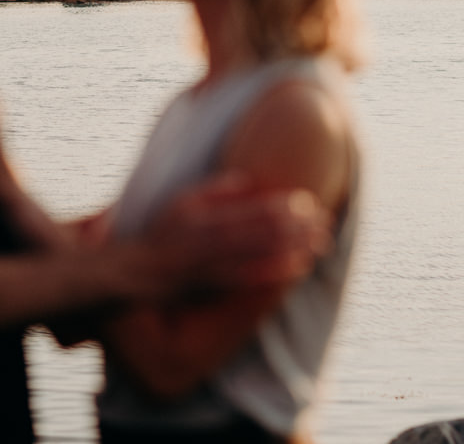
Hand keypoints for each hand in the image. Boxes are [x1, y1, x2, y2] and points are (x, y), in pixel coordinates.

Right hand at [147, 171, 332, 293]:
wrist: (138, 271)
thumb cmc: (162, 234)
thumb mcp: (181, 202)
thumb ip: (213, 190)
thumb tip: (246, 179)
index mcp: (202, 215)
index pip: (249, 208)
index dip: (280, 205)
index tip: (307, 201)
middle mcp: (208, 239)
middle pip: (260, 230)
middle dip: (295, 227)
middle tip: (325, 222)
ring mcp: (211, 264)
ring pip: (259, 253)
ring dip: (291, 248)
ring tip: (320, 243)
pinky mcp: (214, 285)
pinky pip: (250, 278)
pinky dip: (275, 272)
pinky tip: (297, 268)